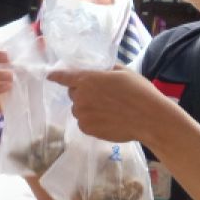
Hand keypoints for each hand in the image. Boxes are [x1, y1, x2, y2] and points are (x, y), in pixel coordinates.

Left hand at [48, 67, 171, 143]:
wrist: (149, 118)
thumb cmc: (139, 92)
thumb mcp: (124, 72)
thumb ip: (106, 70)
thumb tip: (100, 71)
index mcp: (87, 80)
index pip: (64, 77)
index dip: (57, 76)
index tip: (50, 76)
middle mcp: (80, 97)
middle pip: (73, 94)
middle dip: (83, 93)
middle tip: (102, 96)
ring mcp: (82, 115)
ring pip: (78, 109)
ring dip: (87, 108)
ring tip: (107, 110)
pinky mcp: (87, 129)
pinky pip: (84, 122)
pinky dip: (91, 121)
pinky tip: (108, 120)